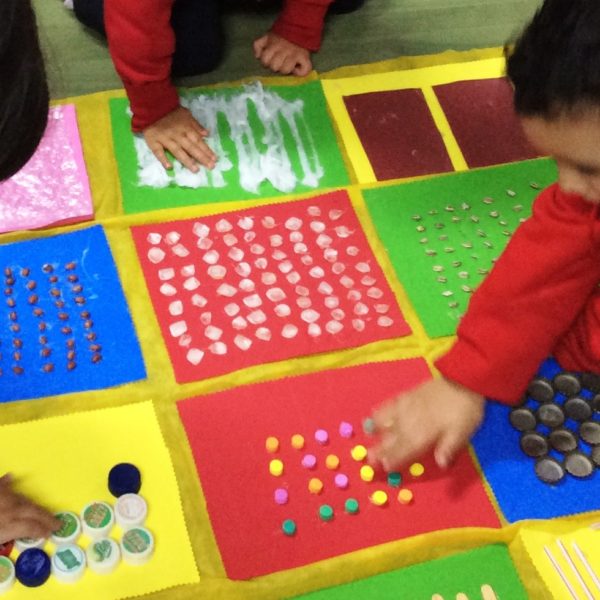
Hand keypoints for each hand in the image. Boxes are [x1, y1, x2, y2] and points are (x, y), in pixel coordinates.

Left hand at [0, 474, 59, 543]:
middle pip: (32, 510)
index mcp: (7, 526)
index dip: (42, 530)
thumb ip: (7, 537)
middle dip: (45, 516)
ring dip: (31, 503)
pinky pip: (2, 485)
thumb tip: (16, 538)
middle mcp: (9, 509)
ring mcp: (2, 498)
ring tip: (39, 509)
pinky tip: (11, 476)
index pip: (31, 527)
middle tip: (57, 522)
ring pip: (21, 498)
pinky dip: (7, 482)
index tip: (51, 533)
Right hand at [143, 106, 216, 172]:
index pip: (198, 141)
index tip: (215, 159)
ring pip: (177, 151)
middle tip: (211, 167)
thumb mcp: (186, 114)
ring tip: (195, 170)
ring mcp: (165, 139)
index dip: (207, 150)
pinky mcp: (153, 141)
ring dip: (187, 160)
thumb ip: (196, 125)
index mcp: (186, 128)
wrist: (151, 105)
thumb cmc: (170, 111)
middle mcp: (177, 135)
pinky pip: (158, 151)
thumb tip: (207, 134)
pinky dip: (163, 159)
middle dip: (201, 157)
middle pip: (191, 147)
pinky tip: (169, 167)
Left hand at [253, 32, 311, 75]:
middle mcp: (283, 50)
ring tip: (288, 64)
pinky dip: (300, 72)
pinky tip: (297, 68)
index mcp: (273, 45)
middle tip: (280, 61)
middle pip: (274, 67)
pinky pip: (303, 71)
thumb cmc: (282, 35)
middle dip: (276, 66)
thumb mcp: (267, 36)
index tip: (271, 58)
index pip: (265, 60)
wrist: (299, 26)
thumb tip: (257, 56)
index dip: (266, 62)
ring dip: (286, 69)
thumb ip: (259, 44)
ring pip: (285, 70)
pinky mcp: (305, 58)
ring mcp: (295, 54)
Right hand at [369, 377, 484, 470]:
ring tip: (367, 434)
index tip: (384, 467)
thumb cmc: (464, 410)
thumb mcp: (462, 433)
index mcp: (422, 435)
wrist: (462, 379)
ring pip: (385, 421)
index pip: (404, 451)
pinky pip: (388, 405)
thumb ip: (448, 449)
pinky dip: (379, 411)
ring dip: (375, 429)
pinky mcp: (406, 396)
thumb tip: (441, 464)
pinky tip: (374, 413)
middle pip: (391, 439)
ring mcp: (405, 408)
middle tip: (369, 458)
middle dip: (380, 450)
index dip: (393, 460)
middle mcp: (409, 423)